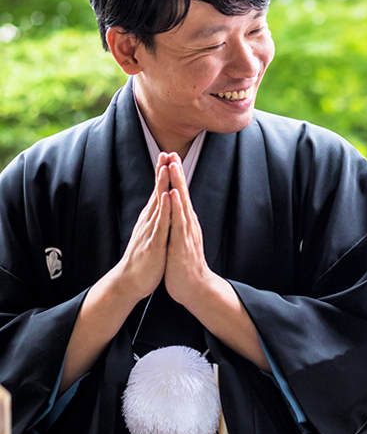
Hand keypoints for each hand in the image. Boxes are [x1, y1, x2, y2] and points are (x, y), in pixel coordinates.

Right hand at [114, 151, 171, 301]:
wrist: (131, 282)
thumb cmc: (144, 258)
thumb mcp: (152, 233)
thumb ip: (156, 219)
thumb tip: (159, 205)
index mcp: (151, 219)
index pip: (158, 191)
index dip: (162, 173)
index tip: (168, 154)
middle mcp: (149, 221)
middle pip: (157, 192)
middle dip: (162, 172)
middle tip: (166, 152)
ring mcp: (151, 231)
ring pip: (158, 204)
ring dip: (162, 185)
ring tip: (166, 166)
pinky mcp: (154, 244)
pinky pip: (161, 224)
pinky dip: (165, 210)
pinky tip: (168, 197)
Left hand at [163, 154, 214, 309]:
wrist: (195, 288)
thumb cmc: (185, 265)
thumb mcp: (180, 240)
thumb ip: (179, 225)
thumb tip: (177, 213)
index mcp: (185, 222)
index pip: (180, 195)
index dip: (175, 177)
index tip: (171, 158)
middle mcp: (188, 223)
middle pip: (182, 193)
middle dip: (177, 172)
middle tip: (173, 152)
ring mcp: (186, 232)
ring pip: (182, 203)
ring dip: (178, 183)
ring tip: (174, 165)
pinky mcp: (182, 243)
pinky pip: (178, 222)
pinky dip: (176, 207)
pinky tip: (174, 194)